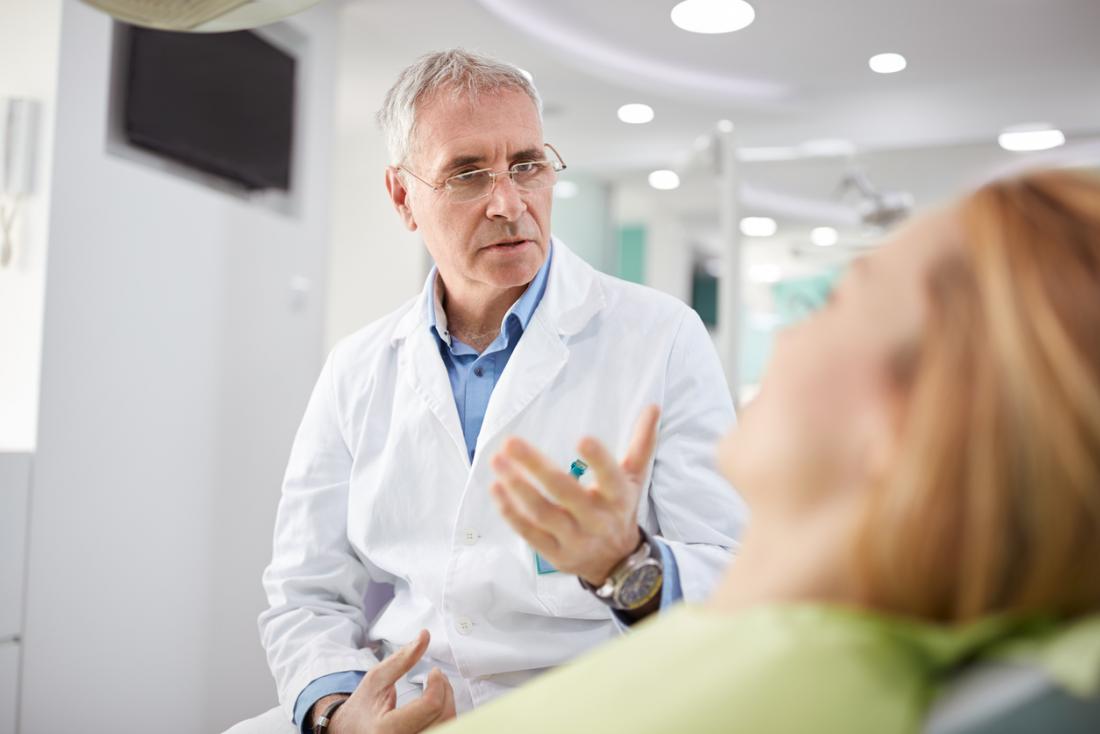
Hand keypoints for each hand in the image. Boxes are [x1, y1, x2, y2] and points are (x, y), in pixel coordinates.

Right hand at [324, 630, 455, 733]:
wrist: (349, 731)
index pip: (429, 706)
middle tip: (438, 677)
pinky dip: (443, 715)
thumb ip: (402, 659)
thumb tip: (425, 636)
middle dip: (445, 691)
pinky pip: (444, 730)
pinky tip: (436, 704)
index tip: (434, 672)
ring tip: (438, 688)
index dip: (438, 684)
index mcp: (388, 729)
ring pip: (448, 727)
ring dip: (448, 703)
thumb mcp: (376, 679)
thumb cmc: (362, 706)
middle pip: (443, 717)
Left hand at [489, 405, 660, 585]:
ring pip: (542, 513)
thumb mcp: (633, 478)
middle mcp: (596, 520)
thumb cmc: (620, 510)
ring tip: (498, 461)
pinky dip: (511, 512)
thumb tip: (653, 406)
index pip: (611, 478)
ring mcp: (574, 539)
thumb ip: (641, 442)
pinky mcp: (554, 554)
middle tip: (512, 441)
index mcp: (618, 498)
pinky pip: (529, 533)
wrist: (618, 564)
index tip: (583, 439)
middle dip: (537, 466)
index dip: (599, 460)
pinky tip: (496, 487)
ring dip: (517, 487)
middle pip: (565, 492)